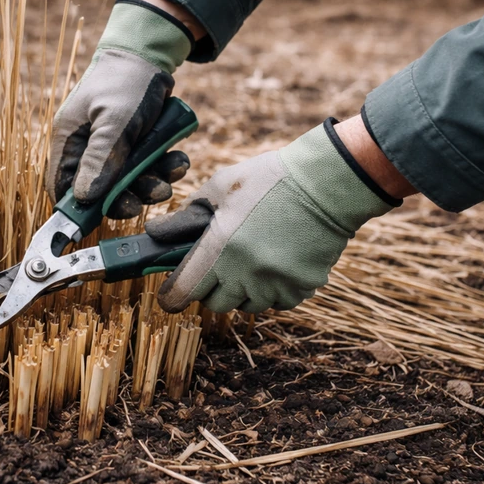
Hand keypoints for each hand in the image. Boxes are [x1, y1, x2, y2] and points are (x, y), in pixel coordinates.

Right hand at [47, 0, 195, 218]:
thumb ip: (102, 158)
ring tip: (173, 172)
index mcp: (70, 140)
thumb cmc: (127, 82)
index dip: (78, 208)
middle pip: (100, 191)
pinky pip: (146, 168)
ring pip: (128, 182)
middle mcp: (87, 147)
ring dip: (152, 182)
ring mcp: (111, 147)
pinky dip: (162, 167)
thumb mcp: (116, 121)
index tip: (102, 219)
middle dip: (129, 195)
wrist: (152, 55)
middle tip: (154, 193)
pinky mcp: (133, 145)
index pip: (61, 186)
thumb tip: (86, 198)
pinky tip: (178, 159)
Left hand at [145, 120, 398, 312]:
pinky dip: (273, 290)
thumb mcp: (221, 186)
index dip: (172, 296)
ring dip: (243, 290)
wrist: (327, 182)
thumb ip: (187, 215)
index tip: (171, 295)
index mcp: (220, 246)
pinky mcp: (301, 288)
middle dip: (211, 288)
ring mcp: (275, 283)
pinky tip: (277, 263)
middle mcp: (246, 272)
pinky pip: (277, 303)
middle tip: (219, 265)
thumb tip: (156, 233)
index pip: (183, 291)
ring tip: (252, 259)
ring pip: (246, 306)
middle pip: (214, 303)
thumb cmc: (268, 178)